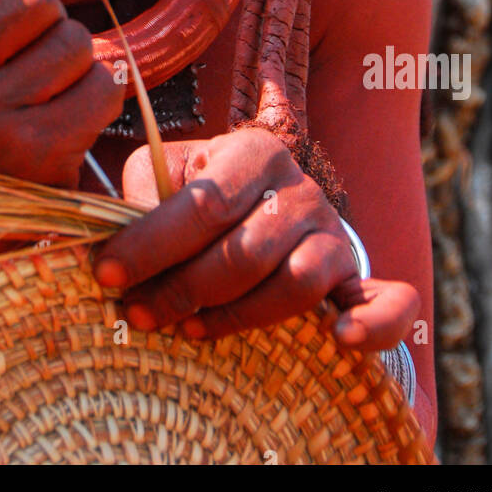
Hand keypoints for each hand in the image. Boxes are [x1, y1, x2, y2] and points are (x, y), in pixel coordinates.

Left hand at [92, 128, 418, 349]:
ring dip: (238, 316)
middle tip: (139, 313)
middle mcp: (301, 187)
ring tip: (189, 328)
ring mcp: (333, 232)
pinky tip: (341, 341)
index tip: (107, 275)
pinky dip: (372, 324)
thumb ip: (145, 192)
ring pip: (294, 284)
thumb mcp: (172, 174)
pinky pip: (384, 302)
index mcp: (255, 150)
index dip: (150, 244)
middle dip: (183, 289)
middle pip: (244, 251)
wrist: (273, 203)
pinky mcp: (356, 274)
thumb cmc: (211, 195)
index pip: (203, 203)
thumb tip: (114, 234)